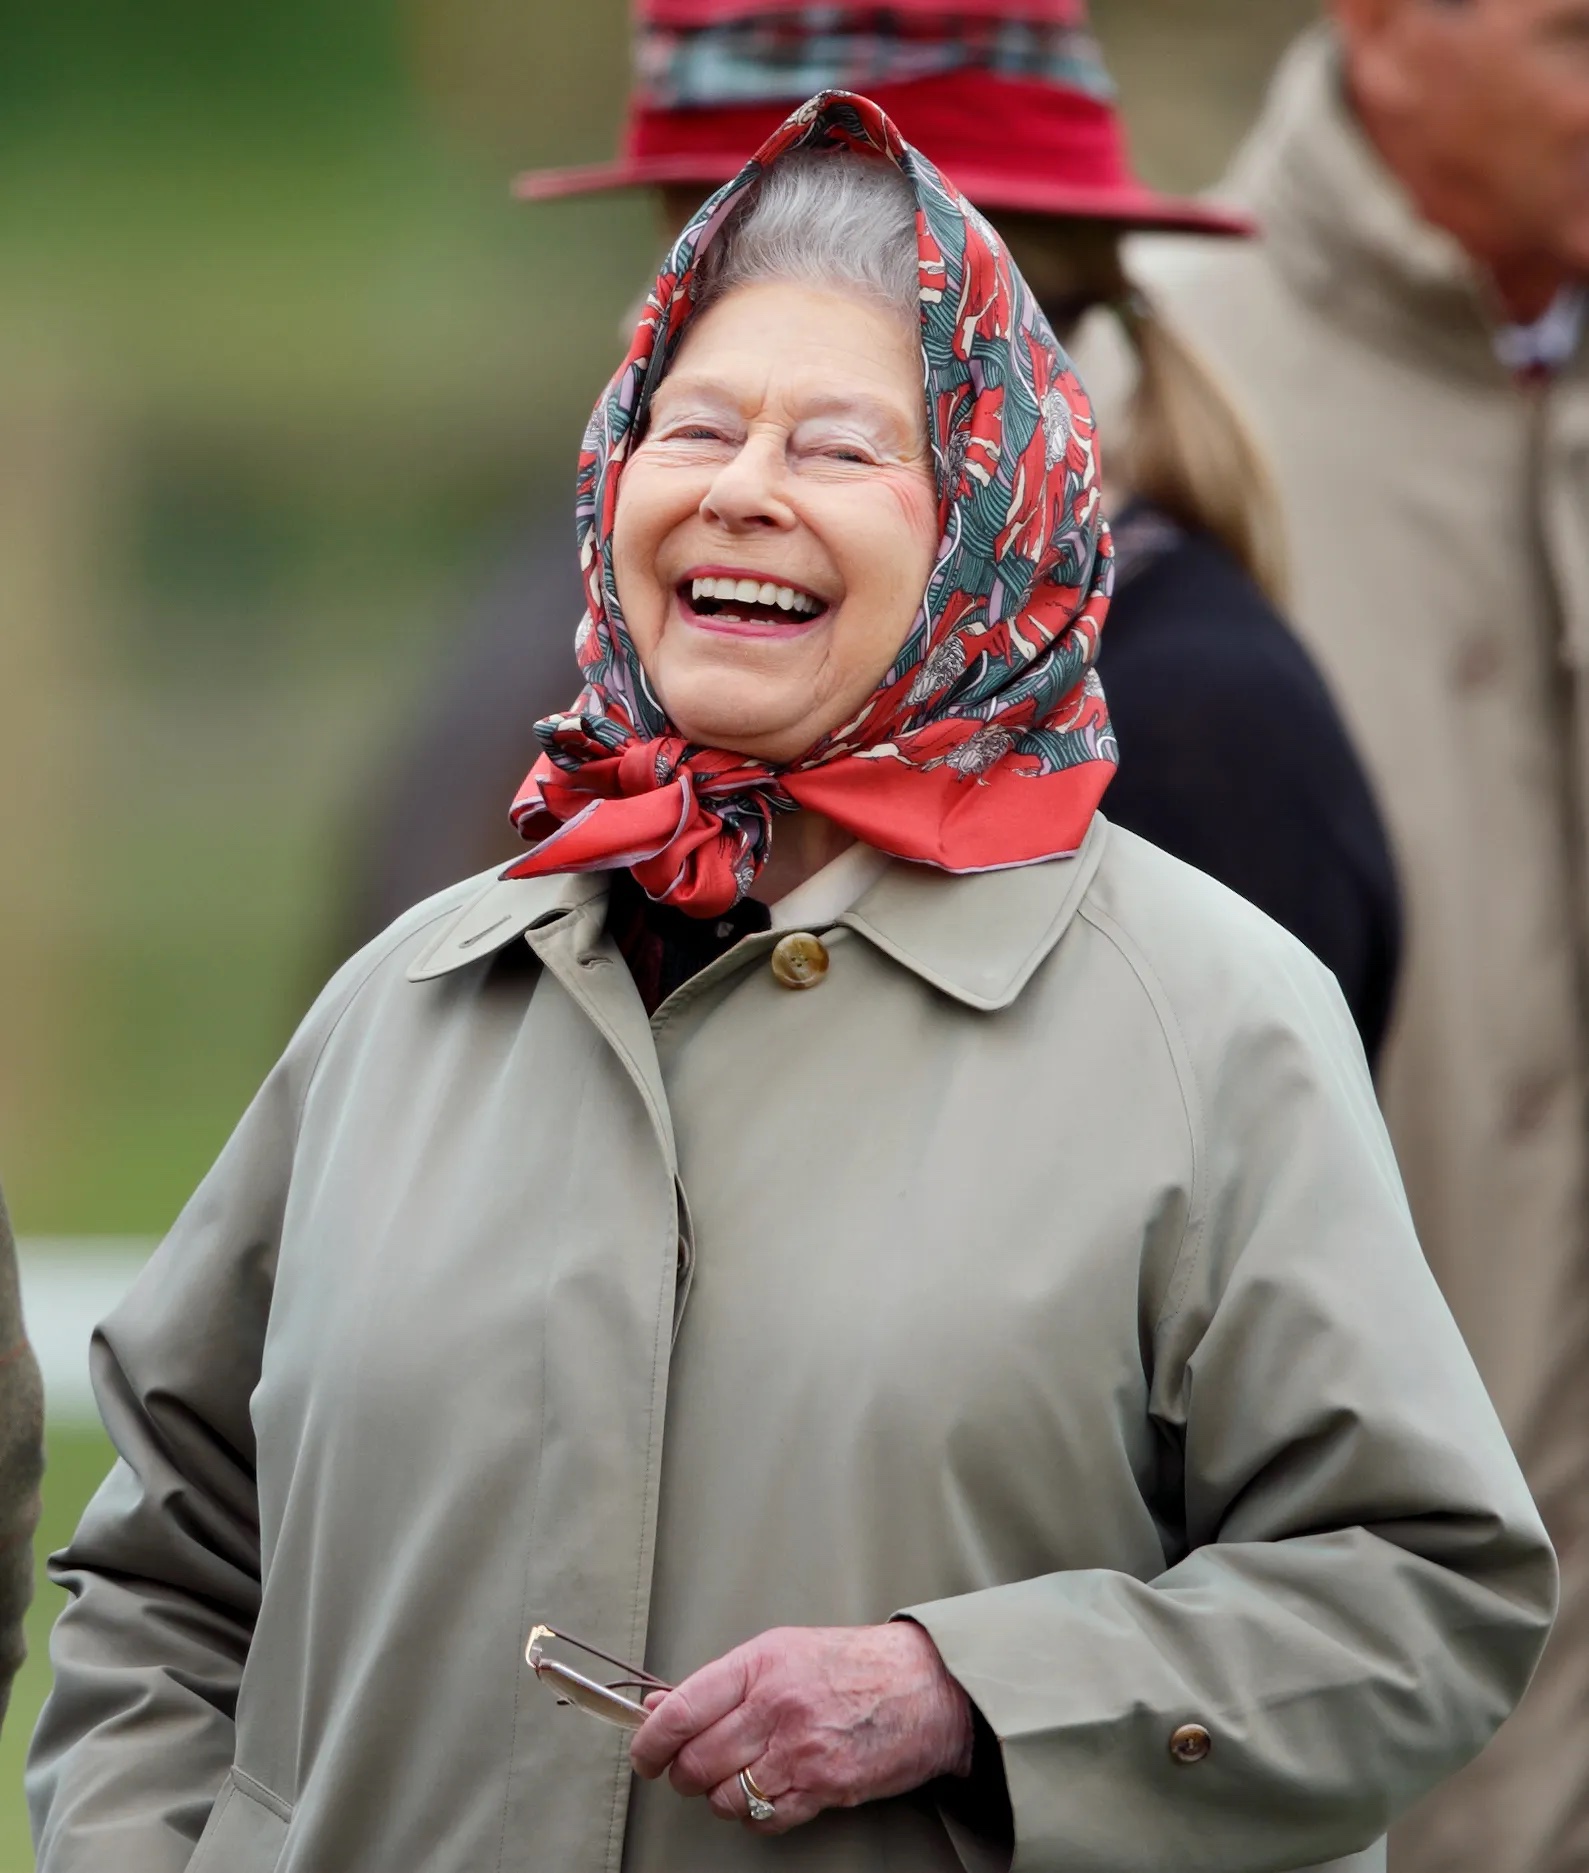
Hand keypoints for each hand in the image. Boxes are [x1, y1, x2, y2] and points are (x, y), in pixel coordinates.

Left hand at [629, 1621, 974, 1833]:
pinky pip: (763, 1818)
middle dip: (684, 1774)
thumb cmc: (850, 1664)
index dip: (650, 1740)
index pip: (682, 1709)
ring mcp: (800, 1750)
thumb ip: (720, 1682)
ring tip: (737, 1778)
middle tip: (690, 1770)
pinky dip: (755, 1815)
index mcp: (761, 1663)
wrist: (925, 1686)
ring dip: (720, 1797)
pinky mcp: (824, 1787)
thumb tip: (658, 1706)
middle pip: (697, 1761)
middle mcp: (776, 1705)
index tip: (643, 1755)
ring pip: (724, 1797)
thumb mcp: (781, 1652)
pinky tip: (767, 1793)